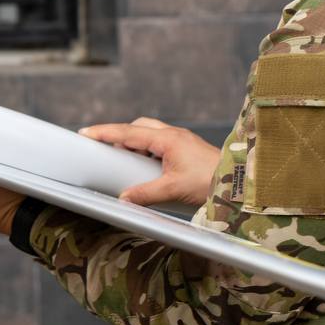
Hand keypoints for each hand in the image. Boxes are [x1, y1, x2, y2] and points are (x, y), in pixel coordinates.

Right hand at [79, 117, 219, 206]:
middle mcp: (174, 135)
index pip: (128, 132)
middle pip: (138, 126)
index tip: (85, 132)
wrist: (239, 183)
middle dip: (120, 134)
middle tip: (103, 147)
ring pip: (150, 133)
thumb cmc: (209, 182)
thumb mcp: (173, 190)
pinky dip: (148, 150)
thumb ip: (145, 193)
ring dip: (135, 142)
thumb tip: (123, 199)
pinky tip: (146, 166)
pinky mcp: (187, 149)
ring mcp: (182, 140)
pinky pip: (160, 143)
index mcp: (167, 139)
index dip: (105, 132)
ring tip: (124, 160)